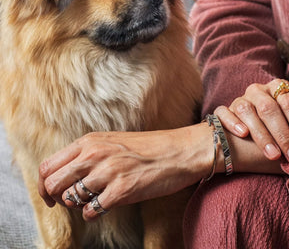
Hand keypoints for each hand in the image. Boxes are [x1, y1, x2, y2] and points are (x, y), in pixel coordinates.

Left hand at [38, 125, 214, 220]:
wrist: (177, 151)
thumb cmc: (146, 148)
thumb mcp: (111, 141)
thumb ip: (86, 154)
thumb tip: (64, 175)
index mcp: (89, 141)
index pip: (48, 166)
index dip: (44, 185)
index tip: (51, 195)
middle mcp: (94, 154)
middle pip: (53, 183)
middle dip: (56, 198)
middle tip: (68, 202)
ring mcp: (108, 172)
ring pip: (71, 198)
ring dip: (78, 205)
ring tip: (93, 200)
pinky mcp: (122, 190)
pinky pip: (91, 211)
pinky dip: (93, 213)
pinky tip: (105, 206)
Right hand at [215, 79, 288, 164]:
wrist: (252, 136)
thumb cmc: (282, 126)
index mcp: (277, 87)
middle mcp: (257, 91)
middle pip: (269, 108)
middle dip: (284, 135)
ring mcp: (239, 100)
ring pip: (246, 111)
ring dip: (261, 134)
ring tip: (273, 155)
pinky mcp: (223, 111)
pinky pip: (223, 113)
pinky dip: (233, 122)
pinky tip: (243, 134)